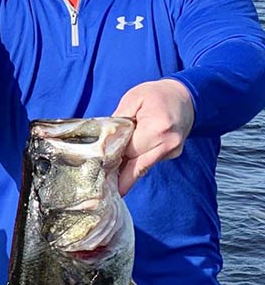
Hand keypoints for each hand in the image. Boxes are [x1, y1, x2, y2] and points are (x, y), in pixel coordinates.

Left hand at [112, 79, 194, 194]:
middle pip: (137, 168)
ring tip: (108, 182)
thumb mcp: (133, 99)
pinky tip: (123, 166)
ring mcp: (172, 151)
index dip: (112, 159)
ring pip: (143, 167)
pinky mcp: (172, 154)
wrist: (186, 96)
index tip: (97, 169)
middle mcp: (167, 144)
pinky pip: (149, 161)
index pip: (128, 151)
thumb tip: (105, 138)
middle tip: (102, 190)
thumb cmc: (158, 95)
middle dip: (119, 178)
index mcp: (157, 129)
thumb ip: (119, 119)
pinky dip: (136, 164)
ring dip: (126, 173)